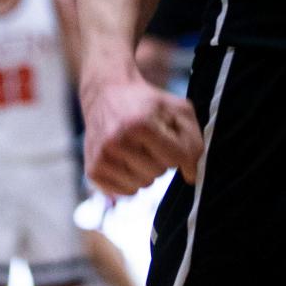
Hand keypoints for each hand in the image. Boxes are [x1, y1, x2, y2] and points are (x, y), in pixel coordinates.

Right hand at [84, 73, 202, 196]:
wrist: (107, 93)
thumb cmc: (148, 103)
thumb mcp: (178, 109)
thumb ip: (193, 141)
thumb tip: (191, 177)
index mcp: (140, 123)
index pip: (176, 158)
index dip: (181, 151)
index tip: (175, 141)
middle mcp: (116, 141)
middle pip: (159, 172)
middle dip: (161, 158)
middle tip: (150, 140)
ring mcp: (102, 157)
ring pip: (142, 185)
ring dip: (146, 170)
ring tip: (138, 149)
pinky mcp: (92, 170)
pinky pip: (125, 192)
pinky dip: (131, 180)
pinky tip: (126, 160)